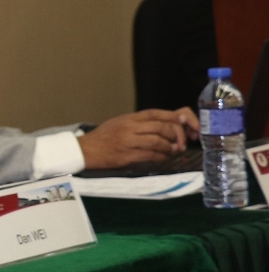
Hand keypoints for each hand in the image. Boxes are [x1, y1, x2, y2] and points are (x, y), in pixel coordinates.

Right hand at [78, 108, 198, 168]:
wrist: (85, 151)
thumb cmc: (104, 138)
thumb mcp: (121, 123)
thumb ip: (141, 123)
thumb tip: (168, 125)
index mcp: (129, 118)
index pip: (158, 113)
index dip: (176, 118)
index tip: (187, 124)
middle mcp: (130, 127)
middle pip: (161, 127)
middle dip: (176, 136)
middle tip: (181, 143)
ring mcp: (128, 142)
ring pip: (158, 142)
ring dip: (170, 148)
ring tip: (172, 151)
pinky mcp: (127, 156)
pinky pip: (151, 155)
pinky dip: (161, 157)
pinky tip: (162, 157)